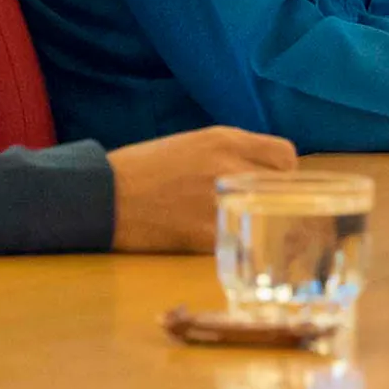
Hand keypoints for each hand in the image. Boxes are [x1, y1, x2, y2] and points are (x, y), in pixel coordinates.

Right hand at [107, 126, 297, 251]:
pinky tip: (227, 248)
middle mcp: (228, 164)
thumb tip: (259, 172)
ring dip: (263, 226)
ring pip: (269, 217)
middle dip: (276, 201)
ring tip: (247, 232)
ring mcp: (220, 199)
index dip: (283, 174)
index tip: (272, 186)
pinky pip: (243, 243)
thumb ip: (228, 153)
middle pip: (284, 186)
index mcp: (224, 139)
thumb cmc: (142, 169)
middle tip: (261, 213)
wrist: (103, 195)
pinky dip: (240, 248)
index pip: (286, 155)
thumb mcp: (190, 145)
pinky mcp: (206, 232)